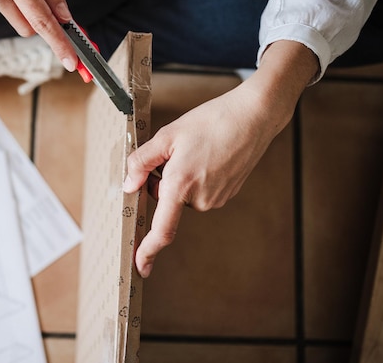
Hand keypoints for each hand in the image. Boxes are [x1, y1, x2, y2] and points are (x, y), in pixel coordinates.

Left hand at [123, 40, 317, 277]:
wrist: (254, 116)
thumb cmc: (211, 121)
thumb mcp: (167, 135)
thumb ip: (141, 163)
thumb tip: (129, 186)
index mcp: (181, 185)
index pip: (162, 230)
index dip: (148, 250)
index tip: (140, 266)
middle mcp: (200, 199)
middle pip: (167, 202)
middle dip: (160, 182)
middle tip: (169, 153)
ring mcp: (217, 198)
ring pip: (184, 196)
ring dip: (179, 178)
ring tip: (194, 149)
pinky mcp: (228, 193)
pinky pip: (200, 191)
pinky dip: (195, 177)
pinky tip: (206, 155)